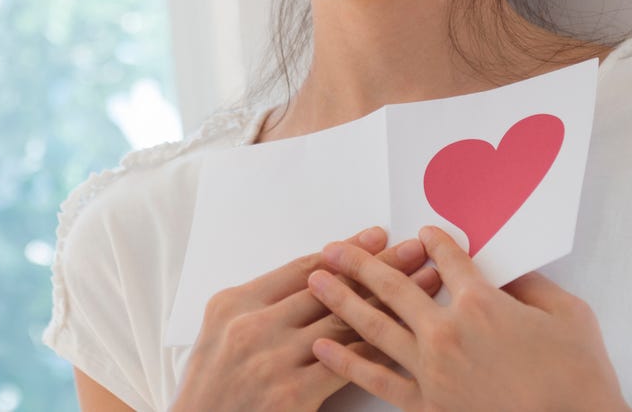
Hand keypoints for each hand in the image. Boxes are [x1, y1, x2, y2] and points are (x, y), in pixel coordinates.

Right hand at [171, 226, 441, 411]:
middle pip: (330, 287)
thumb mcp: (219, 334)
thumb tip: (310, 279)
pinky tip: (405, 335)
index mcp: (234, 302)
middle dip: (379, 266)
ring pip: (343, 321)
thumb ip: (259, 304)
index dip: (346, 250)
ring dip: (390, 300)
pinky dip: (377, 347)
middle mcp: (252, 325)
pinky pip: (344, 365)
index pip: (302, 267)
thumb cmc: (208, 390)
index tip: (377, 236)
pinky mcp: (289, 397)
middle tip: (414, 247)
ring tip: (423, 282)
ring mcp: (271, 360)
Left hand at [307, 225, 628, 411]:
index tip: (421, 233)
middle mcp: (447, 330)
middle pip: (394, 286)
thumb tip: (507, 271)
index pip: (447, 258)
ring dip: (342, 300)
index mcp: (481, 302)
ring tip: (316, 280)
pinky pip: (378, 380)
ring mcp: (432, 370)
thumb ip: (531, 286)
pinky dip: (348, 361)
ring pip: (375, 326)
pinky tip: (324, 346)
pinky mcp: (427, 406)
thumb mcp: (568, 315)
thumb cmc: (580, 377)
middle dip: (359, 263)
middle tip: (332, 248)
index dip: (433, 241)